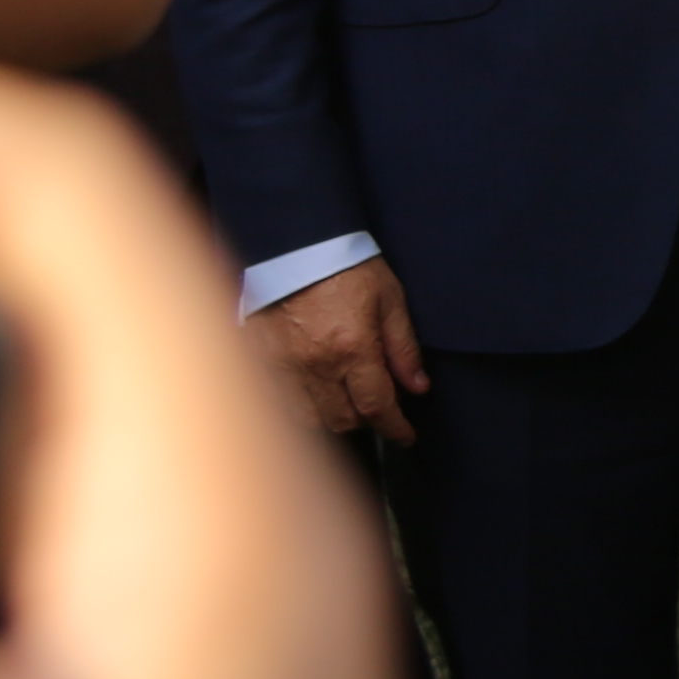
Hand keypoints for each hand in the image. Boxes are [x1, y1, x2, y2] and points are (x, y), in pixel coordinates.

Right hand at [253, 255, 431, 444]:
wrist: (294, 241)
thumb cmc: (346, 265)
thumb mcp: (389, 298)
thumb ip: (403, 348)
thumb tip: (418, 387)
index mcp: (352, 348)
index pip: (377, 407)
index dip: (395, 429)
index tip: (405, 436)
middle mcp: (315, 365)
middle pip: (342, 421)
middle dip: (365, 420)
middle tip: (375, 403)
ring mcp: (283, 365)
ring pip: (309, 419)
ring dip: (331, 416)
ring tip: (344, 397)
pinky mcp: (260, 359)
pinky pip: (280, 401)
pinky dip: (301, 404)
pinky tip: (314, 389)